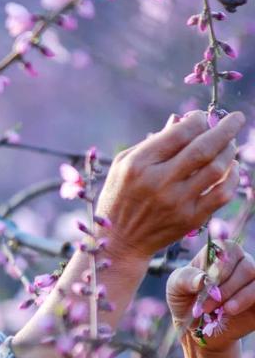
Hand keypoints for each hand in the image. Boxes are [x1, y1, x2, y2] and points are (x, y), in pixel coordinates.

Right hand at [96, 110, 243, 260]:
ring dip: (229, 151)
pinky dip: (233, 178)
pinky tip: (232, 169)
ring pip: (216, 169)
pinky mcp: (190, 219)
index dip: (196, 120)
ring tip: (231, 144)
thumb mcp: (123, 164)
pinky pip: (222, 194)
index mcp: (139, 164)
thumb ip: (152, 142)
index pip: (179, 133)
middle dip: (225, 129)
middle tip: (237, 118)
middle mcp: (159, 182)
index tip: (202, 116)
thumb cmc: (119, 196)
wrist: (120, 241)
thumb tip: (182, 120)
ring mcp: (177, 202)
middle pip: (203, 149)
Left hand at [167, 240, 254, 354]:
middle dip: (226, 288)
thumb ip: (185, 278)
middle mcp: (241, 262)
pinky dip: (247, 302)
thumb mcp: (175, 287)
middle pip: (246, 266)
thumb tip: (202, 278)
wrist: (197, 329)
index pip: (228, 250)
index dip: (219, 269)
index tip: (206, 286)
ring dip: (239, 297)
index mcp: (220, 252)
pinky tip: (231, 312)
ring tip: (222, 310)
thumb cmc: (185, 300)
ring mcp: (253, 281)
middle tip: (206, 306)